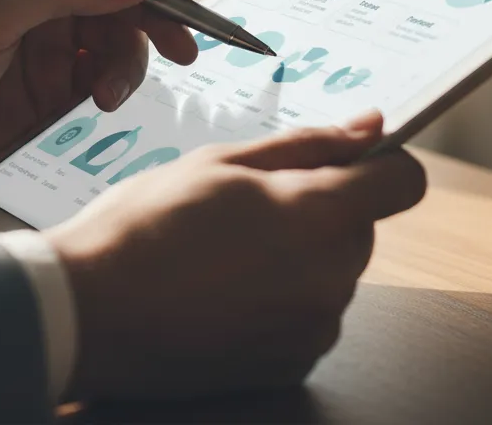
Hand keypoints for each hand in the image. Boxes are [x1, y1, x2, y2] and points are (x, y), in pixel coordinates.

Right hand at [48, 110, 426, 400]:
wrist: (87, 312)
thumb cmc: (145, 225)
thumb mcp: (222, 160)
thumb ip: (308, 142)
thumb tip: (368, 127)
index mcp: (319, 215)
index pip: (404, 181)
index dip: (380, 163)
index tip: (349, 159)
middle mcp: (331, 277)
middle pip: (361, 225)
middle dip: (322, 207)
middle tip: (250, 203)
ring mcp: (313, 329)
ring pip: (333, 270)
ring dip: (301, 254)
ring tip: (226, 249)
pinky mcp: (291, 364)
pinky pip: (310, 314)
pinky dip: (283, 298)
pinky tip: (225, 289)